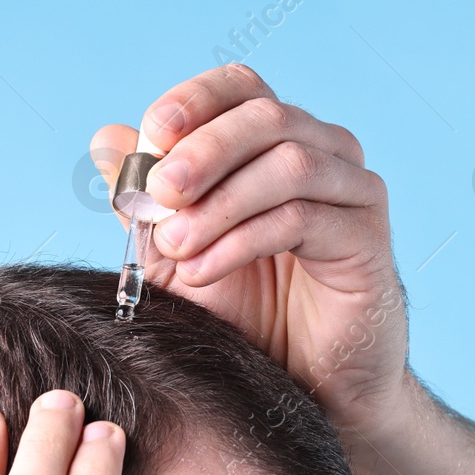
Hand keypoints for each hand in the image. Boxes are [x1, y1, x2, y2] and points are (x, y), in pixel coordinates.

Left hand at [92, 64, 409, 431]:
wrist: (304, 386)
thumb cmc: (248, 315)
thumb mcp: (176, 254)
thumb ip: (146, 201)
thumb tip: (106, 140)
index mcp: (279, 141)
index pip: (243, 89)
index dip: (198, 99)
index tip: (154, 133)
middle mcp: (327, 153)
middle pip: (267, 116)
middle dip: (204, 150)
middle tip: (158, 192)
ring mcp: (354, 193)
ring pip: (289, 163)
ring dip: (220, 202)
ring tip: (175, 246)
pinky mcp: (368, 240)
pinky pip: (304, 219)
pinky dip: (242, 239)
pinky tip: (204, 269)